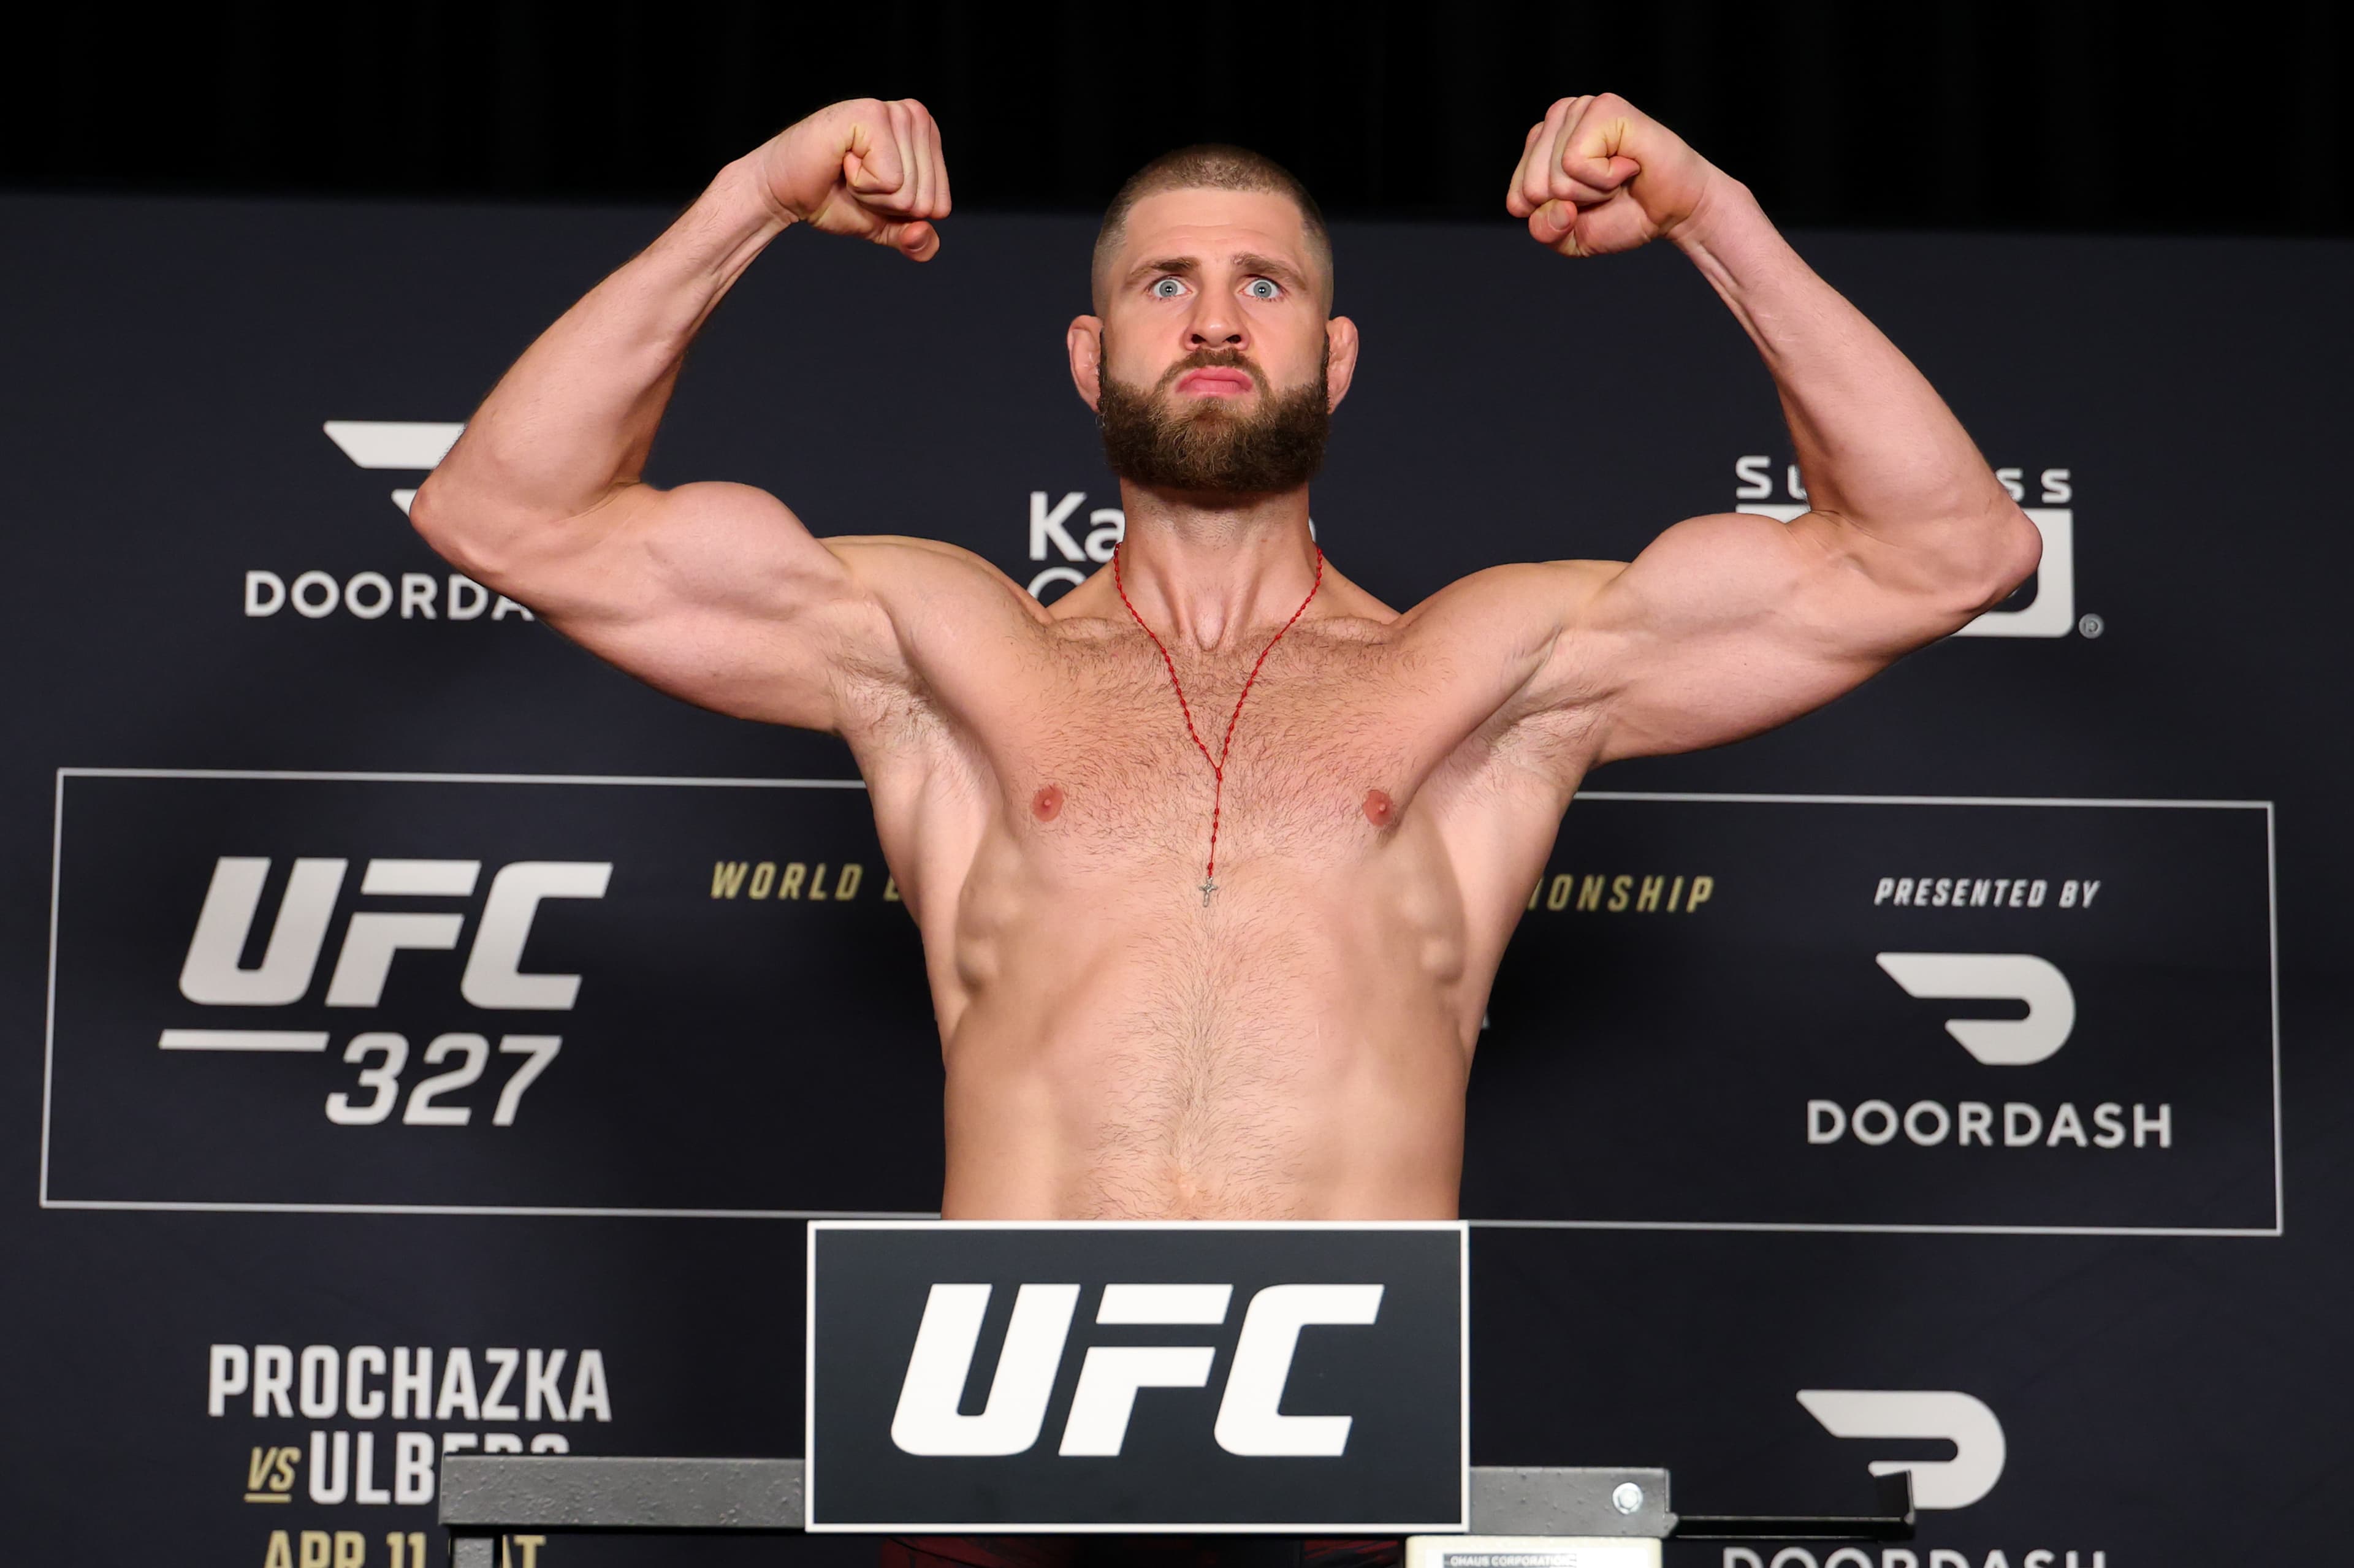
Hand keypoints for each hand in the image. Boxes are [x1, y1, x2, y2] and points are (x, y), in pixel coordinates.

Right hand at [751, 98, 950, 259]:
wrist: (786, 192)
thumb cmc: (833, 198)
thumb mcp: (885, 225)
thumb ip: (915, 239)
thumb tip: (922, 235)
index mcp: (927, 137)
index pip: (941, 206)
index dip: (901, 213)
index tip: (871, 189)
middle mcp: (915, 116)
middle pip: (927, 200)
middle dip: (886, 204)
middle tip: (855, 180)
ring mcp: (894, 112)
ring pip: (908, 191)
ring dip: (871, 193)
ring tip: (847, 168)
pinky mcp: (872, 115)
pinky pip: (891, 180)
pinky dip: (861, 183)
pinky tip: (842, 160)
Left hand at [1505, 94, 1715, 257]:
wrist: (1675, 211)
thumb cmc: (1624, 214)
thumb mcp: (1569, 236)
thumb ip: (1544, 230)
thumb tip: (1555, 205)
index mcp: (1541, 143)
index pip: (1517, 198)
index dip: (1555, 217)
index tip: (1586, 203)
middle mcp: (1559, 118)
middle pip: (1532, 188)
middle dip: (1573, 203)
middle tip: (1606, 189)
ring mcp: (1580, 108)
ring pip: (1553, 176)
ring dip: (1592, 191)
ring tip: (1617, 176)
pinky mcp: (1604, 108)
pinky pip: (1574, 162)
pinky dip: (1604, 178)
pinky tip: (1626, 165)